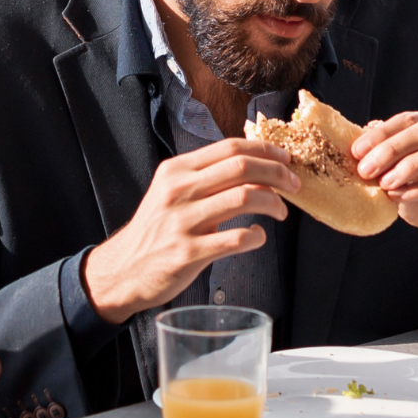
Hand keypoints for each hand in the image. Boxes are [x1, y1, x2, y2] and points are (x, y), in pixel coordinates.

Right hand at [84, 139, 299, 322]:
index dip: (264, 149)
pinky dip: (257, 236)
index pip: (230, 148)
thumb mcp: (171, 192)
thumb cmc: (156, 230)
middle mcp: (179, 191)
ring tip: (282, 211)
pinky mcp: (188, 252)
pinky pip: (236, 239)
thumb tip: (252, 165)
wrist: (123, 270)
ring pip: (244, 197)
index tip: (286, 158)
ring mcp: (183, 222)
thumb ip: (205, 177)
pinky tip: (258, 237)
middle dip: (277, 172)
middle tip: (294, 184)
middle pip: (241, 167)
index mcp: (177, 171)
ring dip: (273, 202)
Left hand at [355, 109, 417, 264]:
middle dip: (392, 149)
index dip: (382, 134)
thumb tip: (364, 131)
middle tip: (365, 169)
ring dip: (408, 167)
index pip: (411, 119)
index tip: (356, 152)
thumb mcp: (403, 169)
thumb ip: (389, 150)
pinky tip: (398, 197)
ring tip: (383, 183)